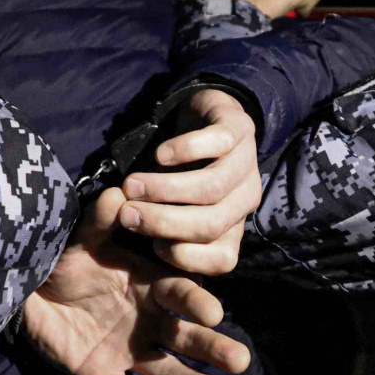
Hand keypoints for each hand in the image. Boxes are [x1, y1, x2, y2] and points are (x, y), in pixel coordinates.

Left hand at [24, 187, 251, 374]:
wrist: (30, 291)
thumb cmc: (68, 262)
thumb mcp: (83, 240)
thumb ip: (100, 220)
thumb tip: (117, 192)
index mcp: (153, 286)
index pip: (183, 295)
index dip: (198, 303)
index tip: (215, 313)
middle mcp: (150, 321)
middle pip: (188, 337)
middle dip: (214, 348)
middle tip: (240, 361)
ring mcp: (129, 350)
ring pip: (168, 370)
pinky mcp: (102, 374)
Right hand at [120, 88, 261, 274]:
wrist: (205, 116)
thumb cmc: (181, 172)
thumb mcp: (174, 208)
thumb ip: (161, 231)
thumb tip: (134, 237)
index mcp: (234, 226)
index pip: (222, 259)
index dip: (184, 258)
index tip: (151, 246)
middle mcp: (245, 199)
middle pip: (211, 224)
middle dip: (163, 222)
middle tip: (128, 214)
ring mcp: (246, 162)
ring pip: (212, 187)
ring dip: (165, 188)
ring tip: (131, 184)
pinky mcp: (240, 127)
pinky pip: (220, 142)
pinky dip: (185, 150)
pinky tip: (159, 155)